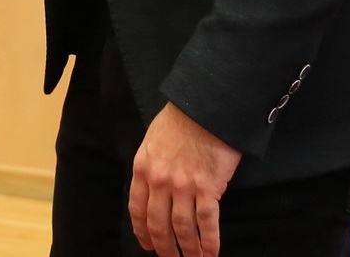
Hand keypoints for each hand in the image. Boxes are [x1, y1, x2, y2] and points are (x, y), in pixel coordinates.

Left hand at [128, 103, 241, 256]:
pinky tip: (212, 253)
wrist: (206, 106)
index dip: (142, 230)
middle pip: (159, 223)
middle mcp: (160, 181)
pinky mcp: (207, 188)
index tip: (147, 244)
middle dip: (164, 246)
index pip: (138, 208)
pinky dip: (209, 241)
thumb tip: (155, 184)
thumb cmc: (182, 118)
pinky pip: (207, 223)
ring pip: (182, 228)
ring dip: (188, 249)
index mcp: (143, 168)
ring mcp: (183, 187)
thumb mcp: (154, 138)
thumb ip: (152, 163)